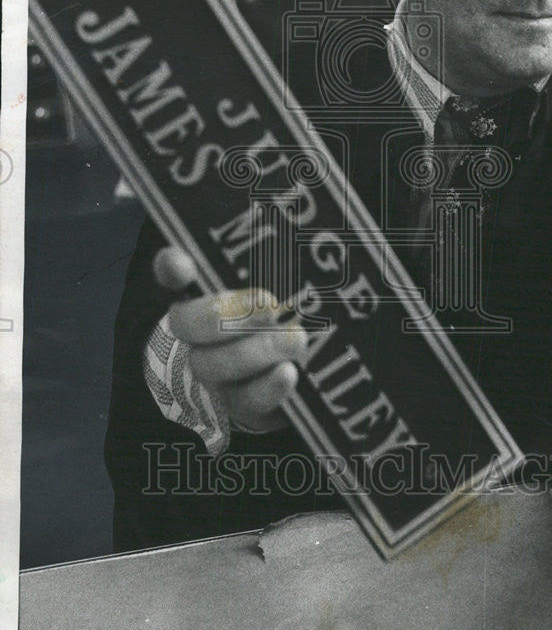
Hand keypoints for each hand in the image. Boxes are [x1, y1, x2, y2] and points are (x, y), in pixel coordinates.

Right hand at [153, 246, 306, 432]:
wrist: (301, 370)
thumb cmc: (289, 315)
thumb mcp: (286, 285)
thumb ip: (274, 263)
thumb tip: (294, 227)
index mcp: (203, 293)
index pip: (173, 271)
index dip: (172, 267)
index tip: (182, 263)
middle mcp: (199, 333)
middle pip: (186, 324)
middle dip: (223, 315)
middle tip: (268, 304)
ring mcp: (216, 372)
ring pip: (212, 365)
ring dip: (254, 351)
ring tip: (294, 338)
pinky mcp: (242, 403)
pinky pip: (245, 400)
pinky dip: (267, 387)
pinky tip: (288, 373)